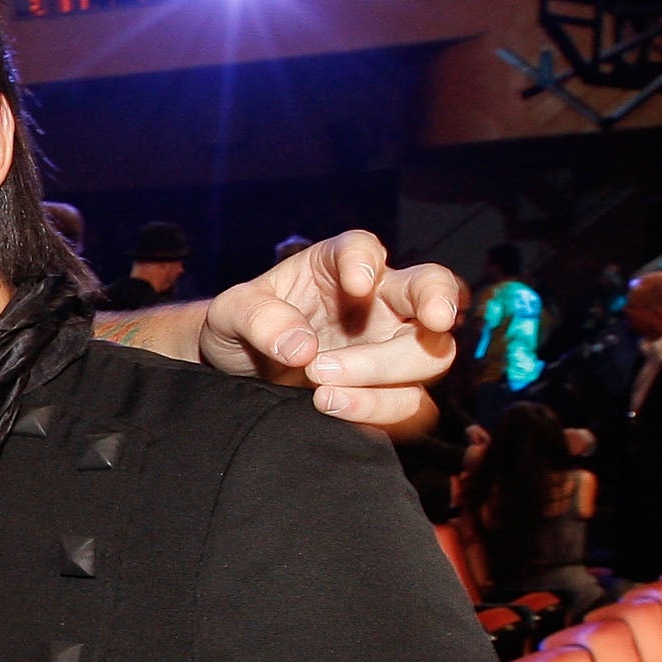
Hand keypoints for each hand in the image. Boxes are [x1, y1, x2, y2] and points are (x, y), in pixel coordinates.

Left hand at [198, 230, 460, 426]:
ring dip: (382, 379)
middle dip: (409, 322)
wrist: (238, 371)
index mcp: (338, 265)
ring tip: (321, 395)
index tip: (355, 284)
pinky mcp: (393, 390)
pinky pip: (416, 406)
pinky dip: (384, 413)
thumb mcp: (231, 314)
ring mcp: (393, 345)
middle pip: (431, 293)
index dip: (366, 261)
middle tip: (323, 368)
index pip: (364, 248)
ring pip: (431, 356)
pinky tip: (339, 413)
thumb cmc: (241, 328)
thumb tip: (300, 347)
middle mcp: (379, 299)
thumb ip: (258, 318)